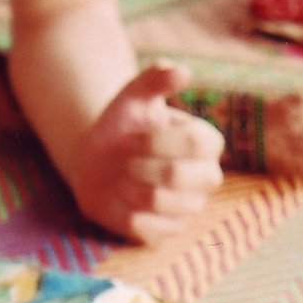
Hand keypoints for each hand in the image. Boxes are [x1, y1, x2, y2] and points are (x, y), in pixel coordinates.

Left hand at [67, 62, 223, 241]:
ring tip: (121, 177)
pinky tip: (119, 200)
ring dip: (127, 186)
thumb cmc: (121, 126)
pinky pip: (148, 230)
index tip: (130, 138)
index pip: (201, 143)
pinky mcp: (167, 232)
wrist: (97, 161)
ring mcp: (189, 207)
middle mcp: (206, 177)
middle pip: (181, 176)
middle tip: (123, 159)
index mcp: (206, 142)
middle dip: (139, 165)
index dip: (159, 141)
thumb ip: (155, 79)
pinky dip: (123, 213)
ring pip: (161, 203)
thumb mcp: (133, 97)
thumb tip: (181, 70)